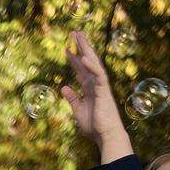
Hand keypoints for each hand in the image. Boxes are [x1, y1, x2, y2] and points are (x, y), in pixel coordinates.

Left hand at [61, 31, 131, 164]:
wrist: (106, 136)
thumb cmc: (95, 127)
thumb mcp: (78, 111)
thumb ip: (72, 98)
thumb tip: (63, 87)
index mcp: (89, 89)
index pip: (80, 70)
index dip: (73, 59)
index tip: (66, 48)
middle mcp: (95, 84)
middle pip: (87, 61)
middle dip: (81, 47)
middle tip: (74, 33)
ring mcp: (100, 86)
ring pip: (93, 63)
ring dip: (86, 49)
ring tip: (79, 36)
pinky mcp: (104, 90)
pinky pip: (99, 75)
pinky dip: (92, 66)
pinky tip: (83, 56)